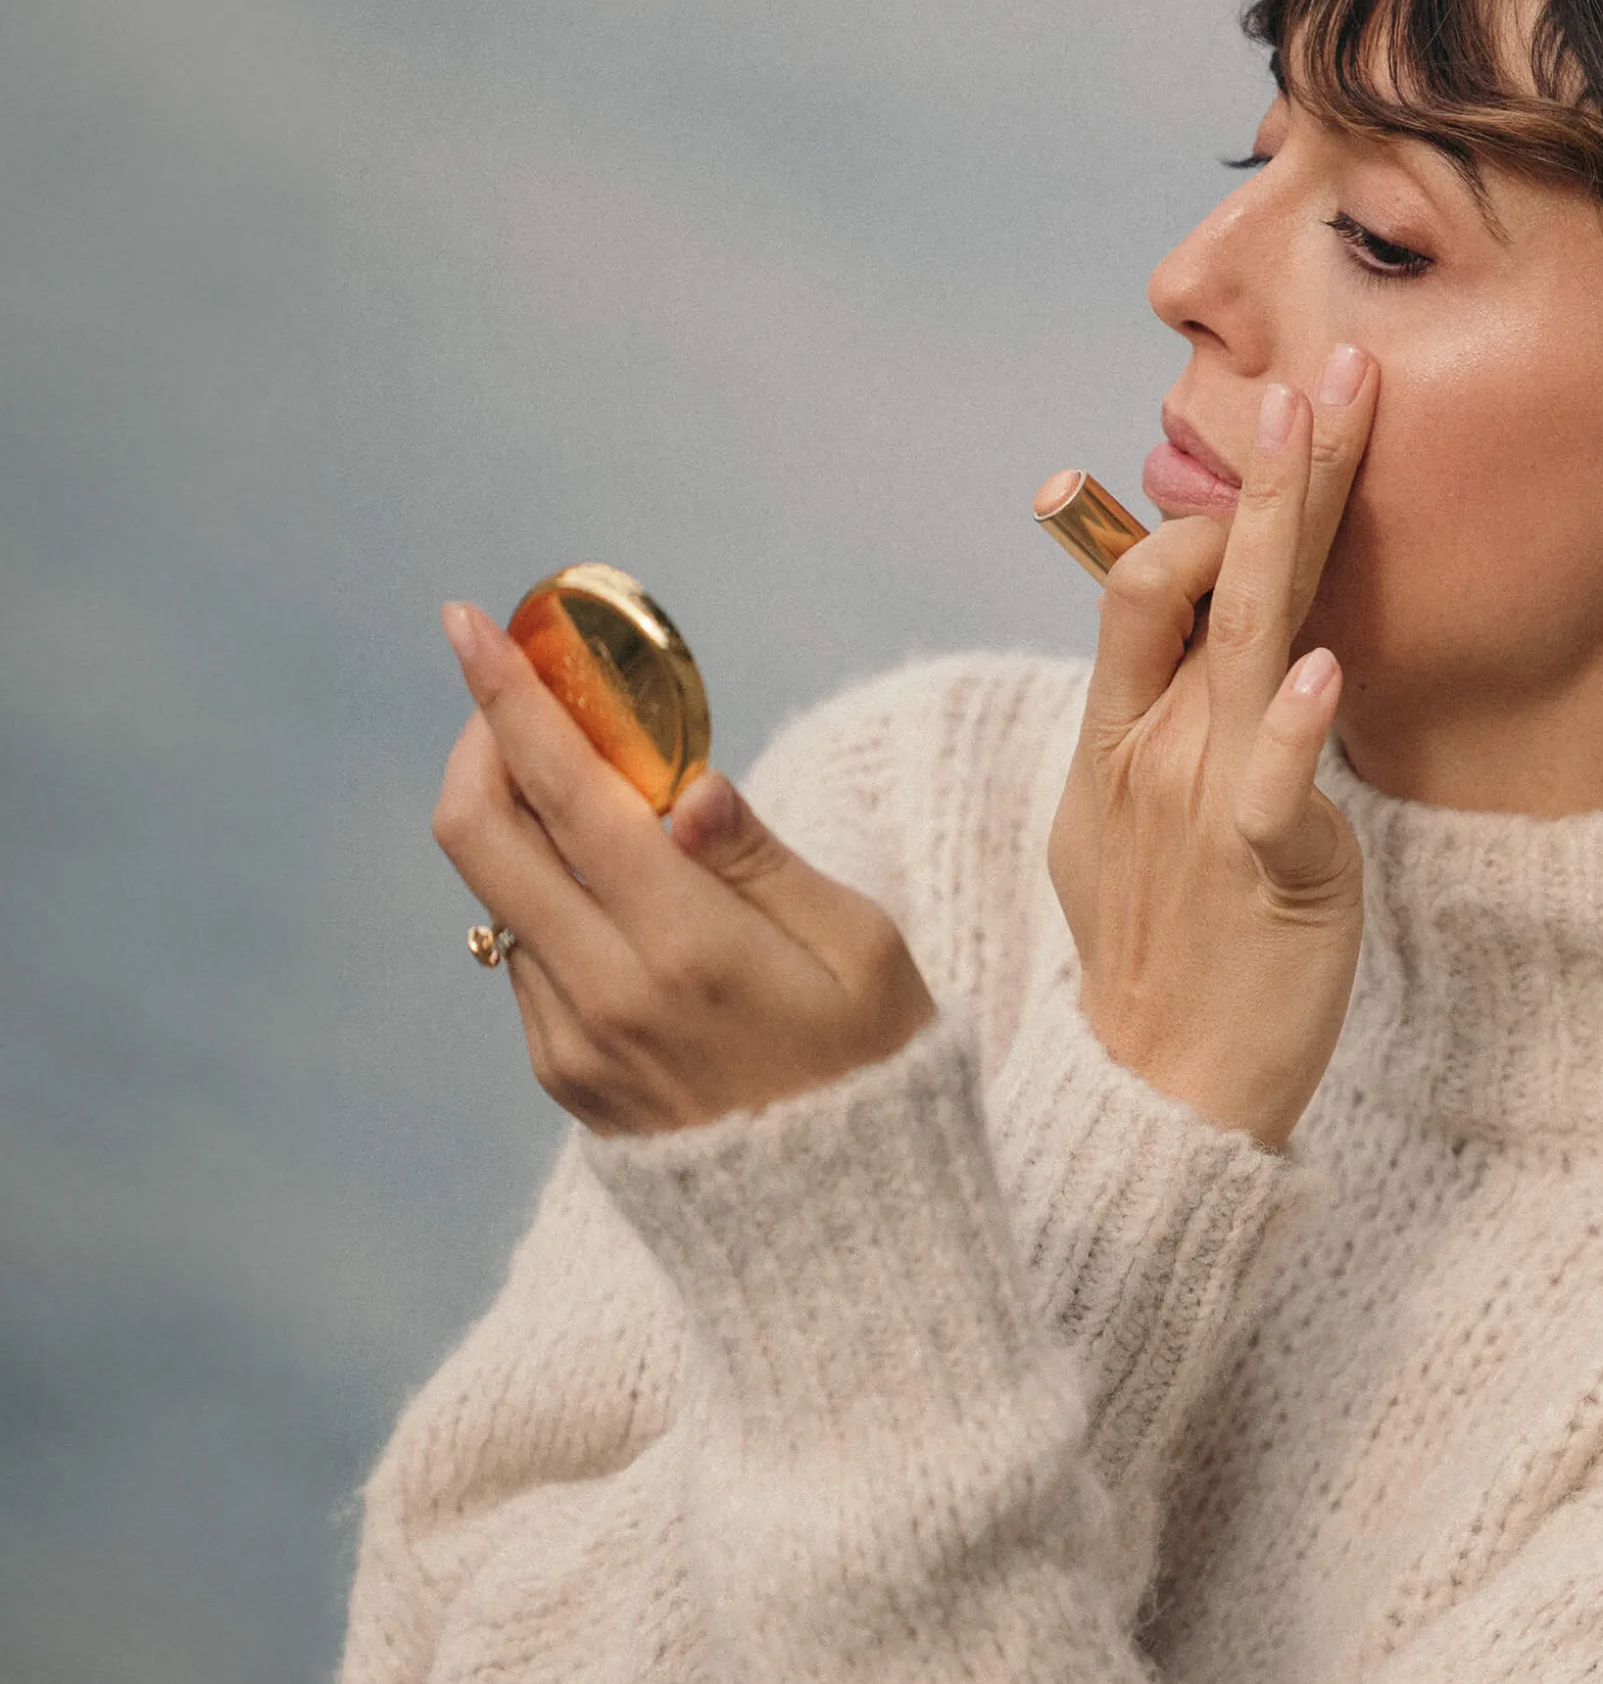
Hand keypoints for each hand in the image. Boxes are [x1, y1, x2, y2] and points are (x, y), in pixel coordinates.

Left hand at [432, 605, 937, 1135]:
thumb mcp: (858, 948)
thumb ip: (758, 858)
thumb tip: (683, 784)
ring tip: (608, 807)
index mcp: (685, 949)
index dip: (508, 697)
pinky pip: (528, 960)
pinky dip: (556, 900)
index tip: (468, 625)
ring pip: (501, 896)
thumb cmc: (878, 1069)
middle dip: (483, 742)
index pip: (563, 794)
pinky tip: (627, 903)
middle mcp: (602, 996)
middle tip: (523, 699)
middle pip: (478, 835)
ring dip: (527, 826)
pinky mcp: (564, 1081)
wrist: (844, 1233)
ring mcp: (570, 1046)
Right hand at [1046, 346, 1377, 1150]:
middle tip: (1317, 380)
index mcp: (1113, 736)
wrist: (1158, 1093)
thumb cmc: (1157, 957)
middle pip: (1194, 578)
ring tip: (1327, 430)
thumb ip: (1149, 733)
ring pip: (1242, 641)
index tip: (1280, 442)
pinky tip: (1324, 669)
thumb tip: (1189, 660)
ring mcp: (1197, 803)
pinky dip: (1294, 725)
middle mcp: (1149, 749)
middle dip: (1265, 473)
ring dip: (1285, 527)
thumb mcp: (1115, 828)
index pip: (1144, 586)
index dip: (1206, 505)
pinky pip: (1272, 783)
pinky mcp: (1262, 869)